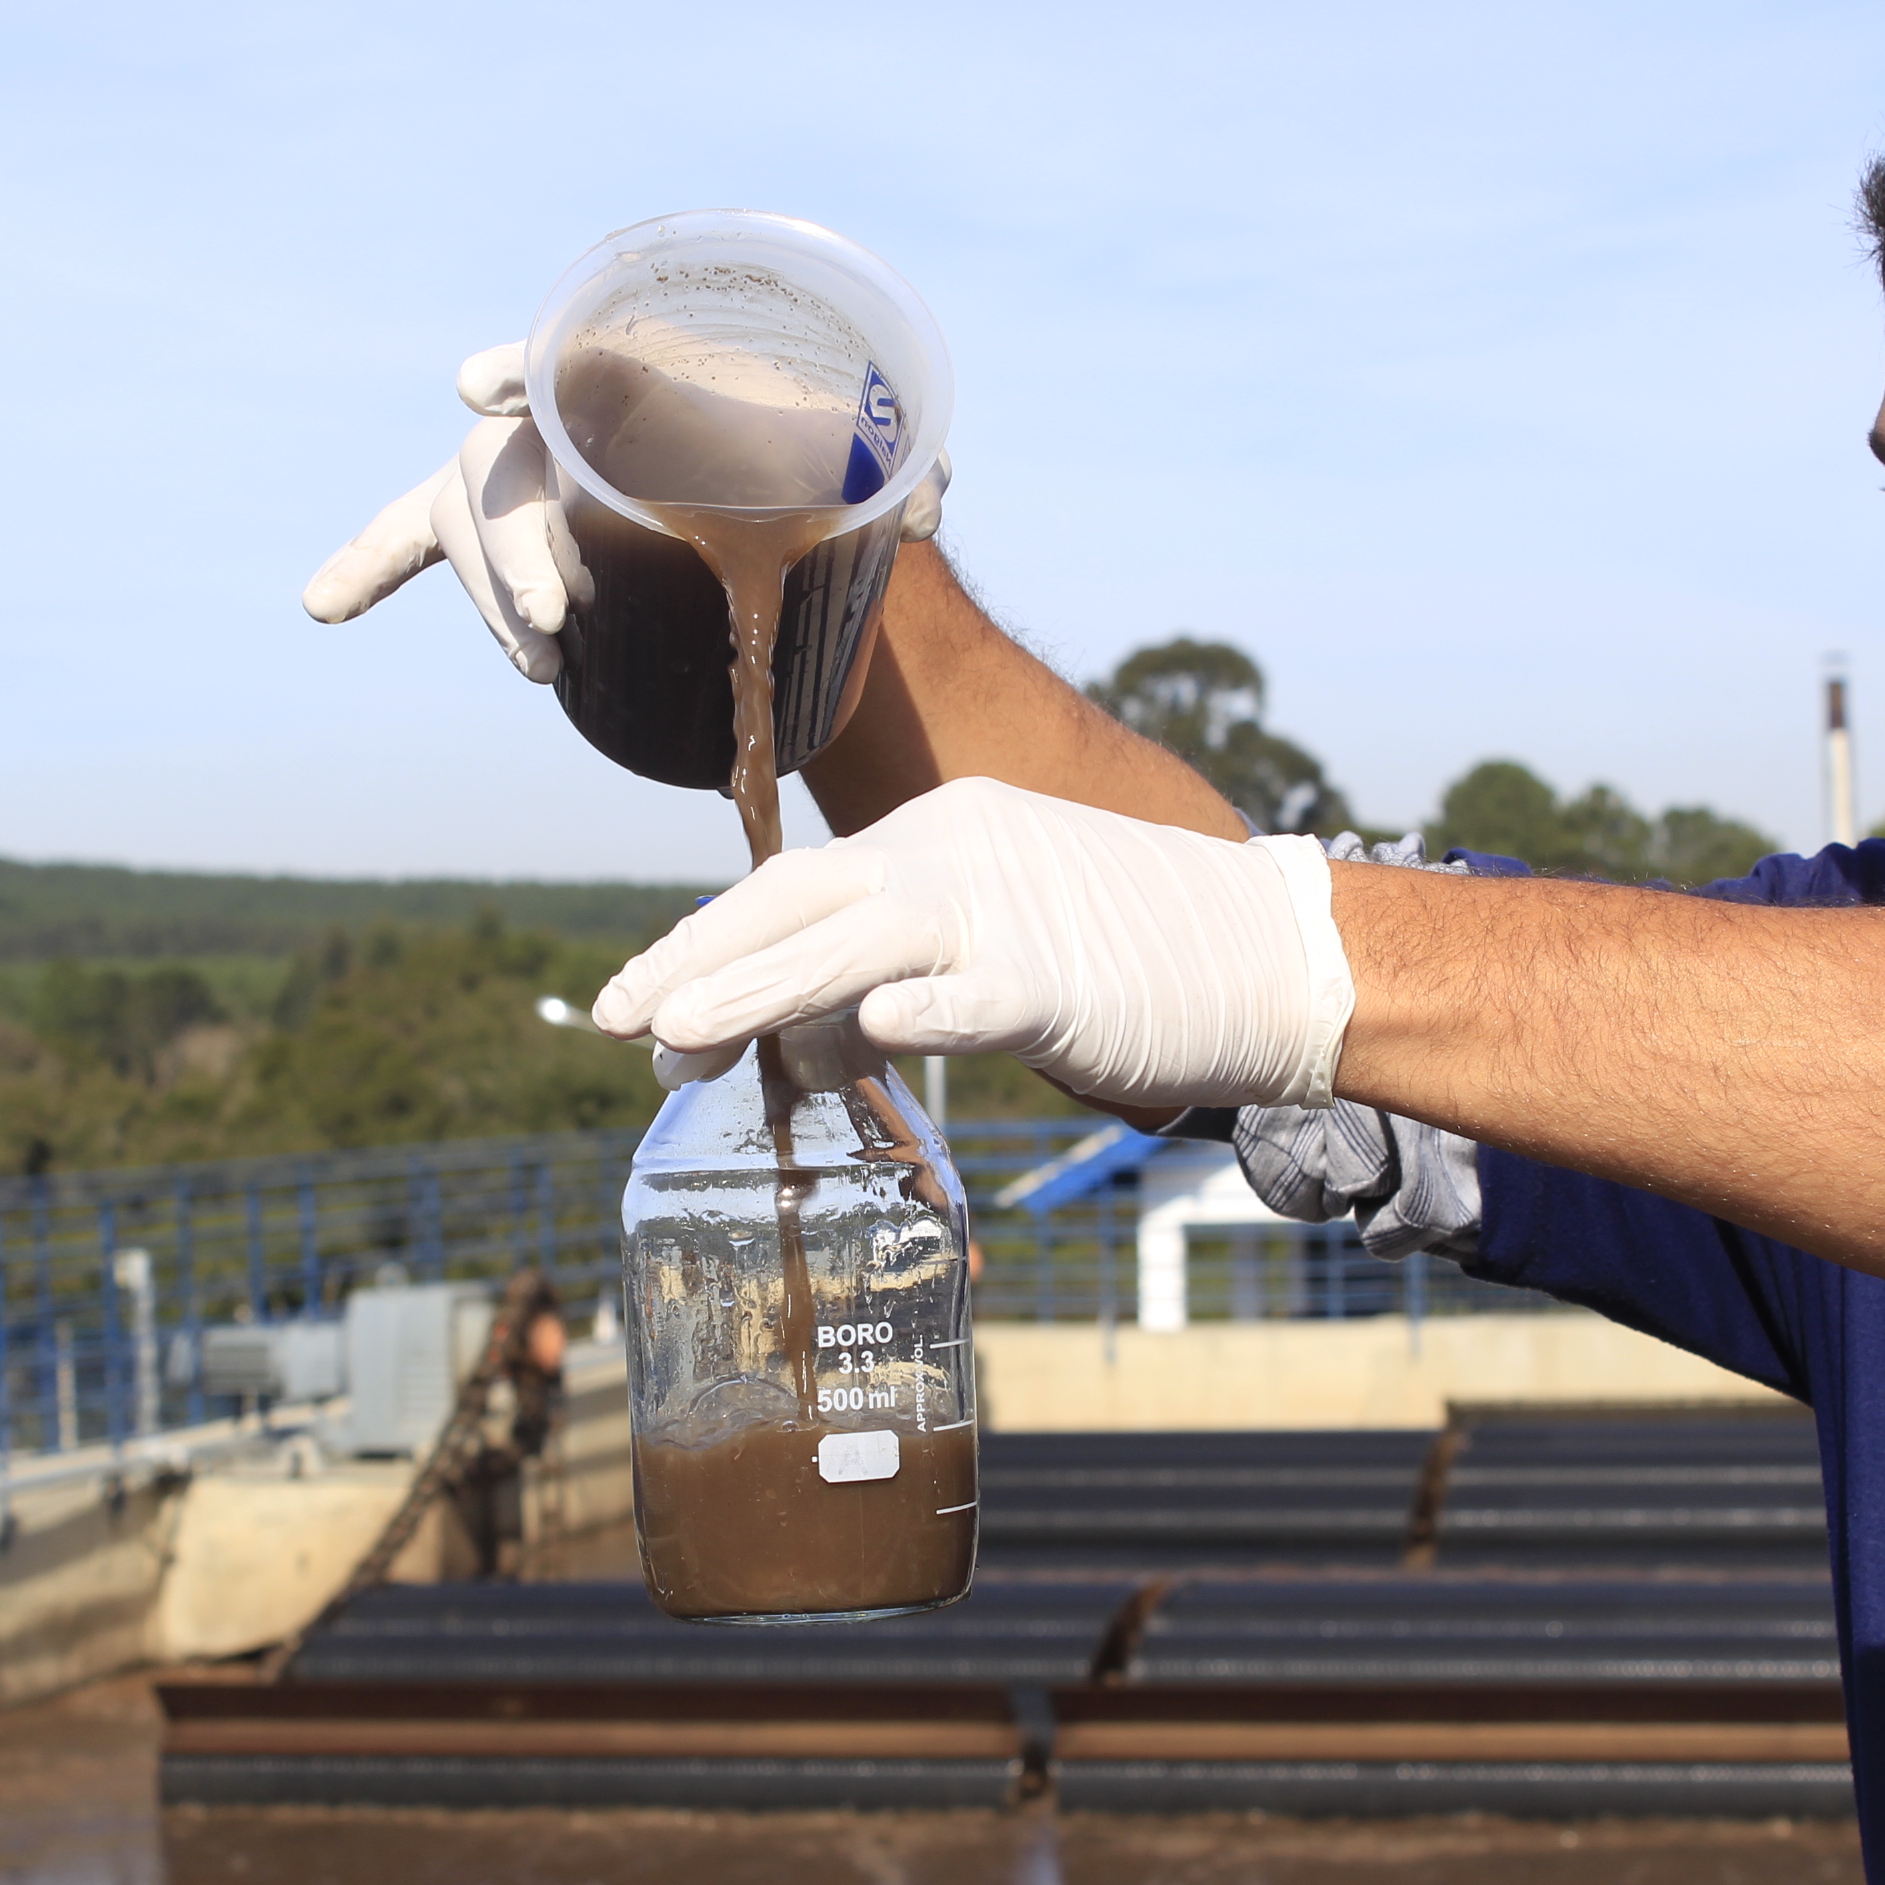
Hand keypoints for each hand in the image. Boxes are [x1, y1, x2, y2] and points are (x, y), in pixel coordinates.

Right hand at [302, 343, 950, 681]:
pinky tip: (320, 605)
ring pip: (470, 529)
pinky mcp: (491, 531)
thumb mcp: (851, 462)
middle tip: (554, 614)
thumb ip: (887, 466)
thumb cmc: (802, 462)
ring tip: (542, 656)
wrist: (760, 489)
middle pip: (502, 475)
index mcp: (634, 370)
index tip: (478, 392)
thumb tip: (932, 496)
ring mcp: (514, 471)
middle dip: (515, 547)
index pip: (555, 357)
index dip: (515, 369)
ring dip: (496, 596)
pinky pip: (410, 541)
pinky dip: (366, 566)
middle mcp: (559, 416)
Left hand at [589, 778, 1354, 1109]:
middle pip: (798, 899)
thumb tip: (805, 1048)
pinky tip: (866, 1034)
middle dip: (696, 958)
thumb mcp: (996, 951)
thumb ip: (897, 988)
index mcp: (937, 836)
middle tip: (613, 1019)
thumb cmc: (1133, 959)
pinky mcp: (1061, 980)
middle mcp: (956, 854)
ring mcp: (1008, 913)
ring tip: (678, 1034)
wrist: (1271, 951)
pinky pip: (976, 993)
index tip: (636, 998)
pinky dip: (919, 1011)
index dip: (706, 942)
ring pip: (858, 939)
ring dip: (759, 988)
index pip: (794, 887)